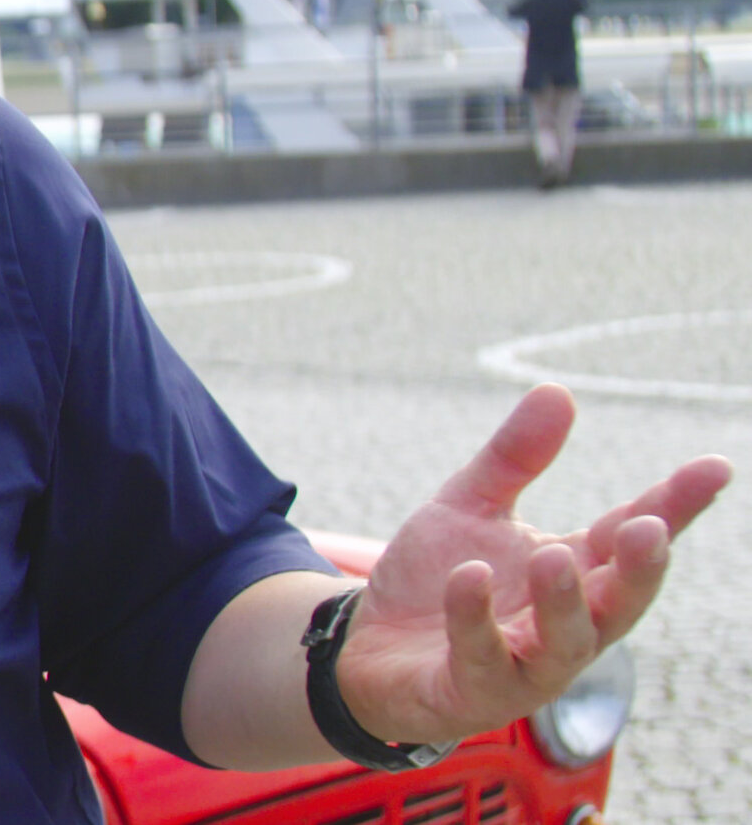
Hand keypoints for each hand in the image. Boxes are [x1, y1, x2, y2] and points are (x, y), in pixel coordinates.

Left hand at [338, 383, 728, 744]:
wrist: (365, 650)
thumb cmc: (435, 582)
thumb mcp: (469, 507)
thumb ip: (514, 459)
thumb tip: (558, 390)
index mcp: (574, 572)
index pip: (631, 536)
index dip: (674, 505)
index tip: (715, 467)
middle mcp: (563, 624)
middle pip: (619, 601)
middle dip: (639, 569)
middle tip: (648, 528)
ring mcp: (524, 666)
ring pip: (565, 642)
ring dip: (563, 600)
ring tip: (554, 556)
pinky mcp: (472, 691)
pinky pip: (481, 655)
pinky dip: (475, 617)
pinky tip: (468, 576)